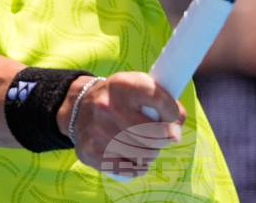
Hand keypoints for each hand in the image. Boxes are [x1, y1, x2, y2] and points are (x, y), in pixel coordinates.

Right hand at [59, 72, 184, 178]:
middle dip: (162, 140)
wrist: (78, 106)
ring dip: (150, 154)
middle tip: (158, 137)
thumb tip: (176, 134)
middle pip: (153, 136)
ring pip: (142, 155)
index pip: (160, 100)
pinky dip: (137, 167)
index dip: (173, 115)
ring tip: (144, 146)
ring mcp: (97, 130)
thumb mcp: (140, 87)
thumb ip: (165, 102)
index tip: (174, 121)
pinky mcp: (90, 152)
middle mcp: (108, 106)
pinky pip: (127, 169)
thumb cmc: (120, 98)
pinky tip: (133, 157)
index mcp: (124, 85)